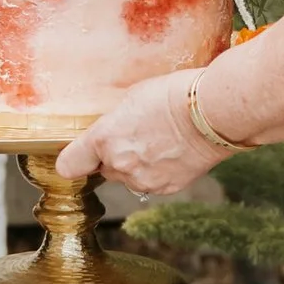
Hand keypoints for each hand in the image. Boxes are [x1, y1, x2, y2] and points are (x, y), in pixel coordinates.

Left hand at [58, 73, 223, 197]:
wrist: (215, 112)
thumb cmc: (175, 95)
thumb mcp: (132, 98)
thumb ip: (114, 121)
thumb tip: (110, 128)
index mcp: (104, 138)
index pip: (68, 166)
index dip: (75, 160)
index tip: (80, 156)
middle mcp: (119, 164)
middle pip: (104, 170)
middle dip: (114, 157)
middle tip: (136, 136)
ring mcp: (143, 180)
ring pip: (128, 178)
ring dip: (137, 165)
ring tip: (159, 141)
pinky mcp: (166, 188)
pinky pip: (152, 183)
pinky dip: (158, 171)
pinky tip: (173, 151)